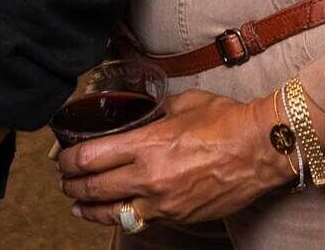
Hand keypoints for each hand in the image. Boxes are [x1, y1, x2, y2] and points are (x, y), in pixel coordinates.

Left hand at [56, 88, 296, 227]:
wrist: (262, 148)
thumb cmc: (227, 121)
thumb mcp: (184, 103)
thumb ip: (156, 111)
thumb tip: (141, 113)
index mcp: (147, 143)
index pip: (90, 156)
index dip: (67, 159)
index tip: (61, 156)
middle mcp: (148, 176)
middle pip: (92, 188)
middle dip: (71, 185)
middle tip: (63, 180)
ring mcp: (162, 202)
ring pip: (110, 213)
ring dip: (87, 209)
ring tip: (76, 204)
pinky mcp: (176, 216)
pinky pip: (139, 221)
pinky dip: (120, 217)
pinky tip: (113, 214)